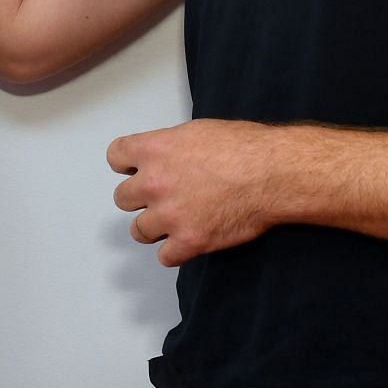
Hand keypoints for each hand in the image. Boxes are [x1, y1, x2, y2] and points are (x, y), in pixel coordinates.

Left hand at [108, 120, 285, 266]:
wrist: (271, 174)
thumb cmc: (245, 147)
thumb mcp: (199, 131)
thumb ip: (172, 146)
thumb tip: (168, 157)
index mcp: (154, 150)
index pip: (115, 156)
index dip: (127, 165)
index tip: (136, 170)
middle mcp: (153, 183)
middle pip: (123, 198)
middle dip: (142, 198)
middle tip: (164, 197)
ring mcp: (168, 215)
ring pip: (139, 231)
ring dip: (155, 227)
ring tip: (177, 222)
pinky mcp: (187, 242)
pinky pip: (165, 257)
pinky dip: (176, 252)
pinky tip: (190, 240)